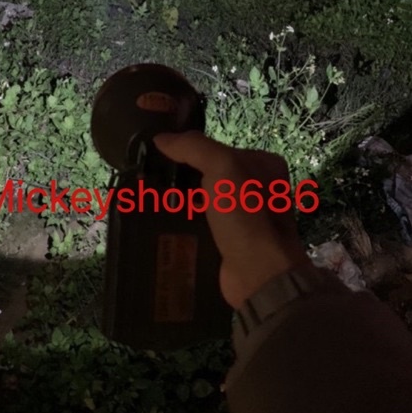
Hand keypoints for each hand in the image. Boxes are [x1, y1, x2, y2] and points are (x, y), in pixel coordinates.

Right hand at [154, 131, 311, 309]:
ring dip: (180, 200)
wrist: (258, 274)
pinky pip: (201, 224)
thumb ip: (193, 147)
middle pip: (210, 173)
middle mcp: (258, 188)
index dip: (191, 149)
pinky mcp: (231, 241)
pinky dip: (184, 223)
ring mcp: (245, 216)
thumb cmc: (245, 214)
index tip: (160, 153)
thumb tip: (161, 138)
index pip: (219, 147)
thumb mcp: (222, 167)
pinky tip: (160, 222)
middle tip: (150, 178)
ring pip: (203, 200)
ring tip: (147, 200)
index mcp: (264, 164)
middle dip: (183, 176)